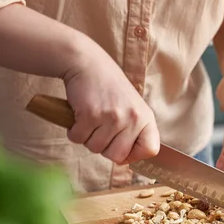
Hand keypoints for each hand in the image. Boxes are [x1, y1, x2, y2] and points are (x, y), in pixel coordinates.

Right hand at [64, 41, 159, 164]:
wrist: (87, 63)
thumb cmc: (108, 88)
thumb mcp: (131, 107)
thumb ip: (133, 131)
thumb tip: (126, 160)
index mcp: (146, 117)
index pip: (150, 150)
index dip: (134, 154)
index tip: (122, 147)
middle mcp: (132, 118)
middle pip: (117, 156)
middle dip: (104, 147)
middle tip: (100, 129)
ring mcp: (112, 117)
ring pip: (95, 148)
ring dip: (87, 137)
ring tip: (90, 118)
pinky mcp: (91, 115)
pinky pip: (78, 138)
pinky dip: (74, 131)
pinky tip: (79, 115)